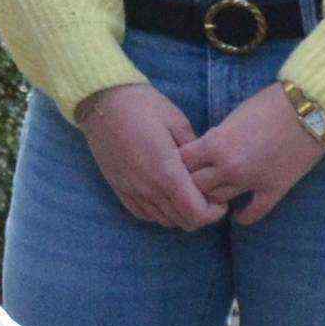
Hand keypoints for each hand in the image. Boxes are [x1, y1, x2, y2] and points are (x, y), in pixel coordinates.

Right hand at [74, 83, 223, 230]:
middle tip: (208, 197)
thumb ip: (195, 152)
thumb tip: (206, 169)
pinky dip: (160, 212)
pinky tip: (166, 196)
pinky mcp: (120, 189)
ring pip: (164, 221)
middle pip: (183, 222)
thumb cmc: (144, 107)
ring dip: (180, 213)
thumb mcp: (178, 122)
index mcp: (167, 173)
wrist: (103, 103)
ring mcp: (132, 192)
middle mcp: (149, 189)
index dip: (214, 213)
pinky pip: (145, 214)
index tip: (221, 201)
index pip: (196, 213)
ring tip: (187, 195)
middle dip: (201, 214)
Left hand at [182, 86, 324, 226]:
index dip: (178, 163)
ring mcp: (251, 181)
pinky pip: (253, 213)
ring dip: (214, 199)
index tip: (182, 164)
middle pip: (194, 186)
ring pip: (218, 201)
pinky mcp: (274, 189)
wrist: (310, 109)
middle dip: (191, 184)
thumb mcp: (234, 115)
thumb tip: (204, 150)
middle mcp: (228, 167)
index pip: (181, 163)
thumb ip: (216, 137)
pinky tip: (239, 215)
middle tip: (194, 182)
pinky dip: (243, 217)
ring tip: (214, 197)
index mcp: (215, 144)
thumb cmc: (270, 104)